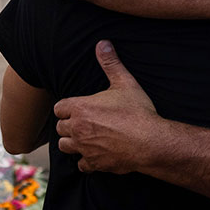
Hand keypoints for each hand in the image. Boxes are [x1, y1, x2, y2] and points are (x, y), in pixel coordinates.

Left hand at [54, 41, 164, 172]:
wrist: (150, 141)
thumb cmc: (138, 112)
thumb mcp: (125, 83)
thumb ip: (111, 63)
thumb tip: (103, 44)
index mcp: (80, 108)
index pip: (59, 108)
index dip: (67, 107)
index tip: (76, 108)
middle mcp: (77, 129)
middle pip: (60, 127)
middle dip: (68, 125)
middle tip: (82, 122)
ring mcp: (84, 148)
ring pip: (65, 147)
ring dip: (72, 143)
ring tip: (84, 138)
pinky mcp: (94, 163)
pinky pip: (81, 165)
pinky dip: (86, 161)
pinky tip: (95, 155)